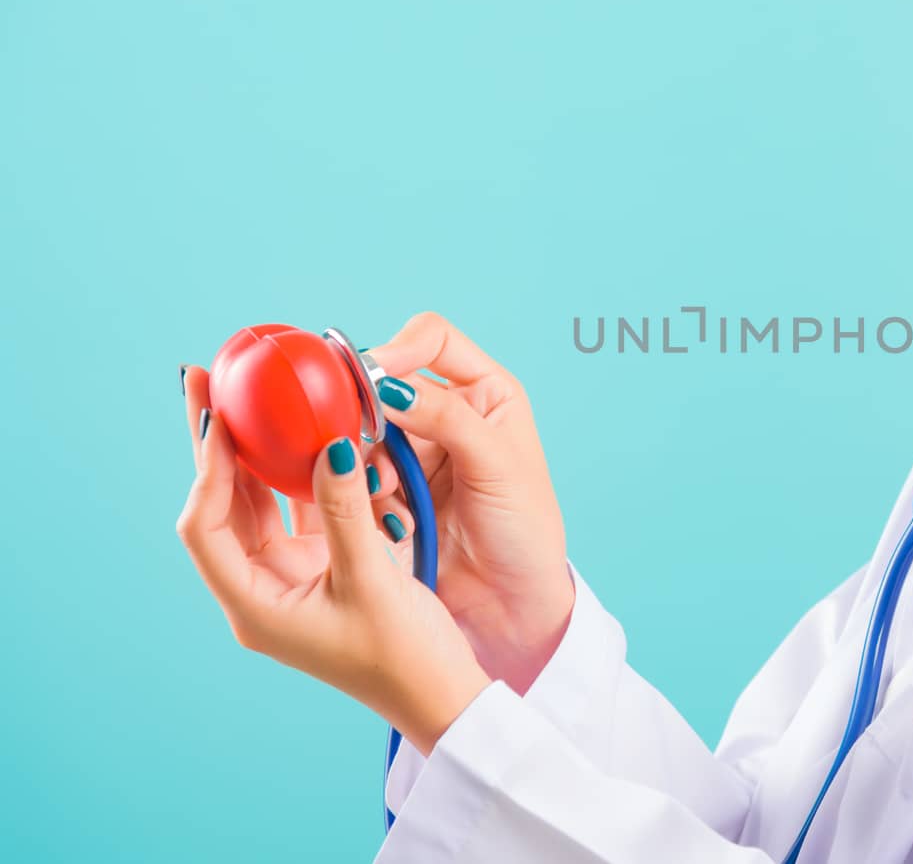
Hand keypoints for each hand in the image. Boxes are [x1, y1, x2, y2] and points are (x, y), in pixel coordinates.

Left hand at [176, 370, 490, 754]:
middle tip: (206, 379)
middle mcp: (261, 589)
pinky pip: (300, 510)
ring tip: (246, 392)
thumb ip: (344, 510)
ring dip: (256, 451)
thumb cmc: (404, 654)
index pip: (206, 526)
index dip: (206, 470)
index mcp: (255, 604)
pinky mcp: (322, 569)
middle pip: (221, 505)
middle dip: (215, 443)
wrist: (443, 693)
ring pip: (259, 503)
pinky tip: (306, 431)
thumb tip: (327, 443)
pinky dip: (299, 472)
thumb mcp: (372, 578)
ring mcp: (290, 578)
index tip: (217, 417)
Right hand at [313, 312, 575, 694]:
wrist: (511, 604)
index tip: (375, 377)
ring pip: (364, 432)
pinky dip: (366, 494)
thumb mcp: (499, 466)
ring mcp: (414, 452)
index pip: (431, 339)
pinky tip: (393, 522)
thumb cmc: (525, 531)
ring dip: (369, 462)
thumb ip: (448, 419)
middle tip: (364, 442)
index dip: (399, 349)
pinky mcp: (389, 490)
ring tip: (391, 496)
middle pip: (385, 384)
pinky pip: (356, 474)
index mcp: (485, 392)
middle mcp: (446, 414)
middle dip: (371, 414)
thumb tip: (390, 385)